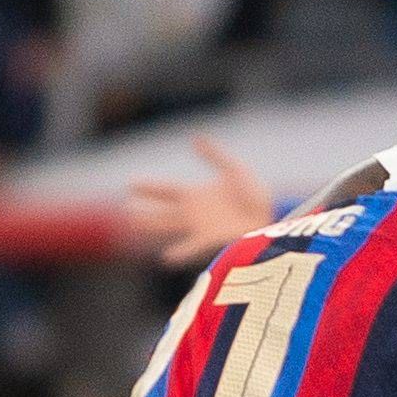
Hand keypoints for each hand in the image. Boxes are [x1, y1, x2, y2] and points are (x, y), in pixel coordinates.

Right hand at [126, 136, 275, 267]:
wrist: (271, 212)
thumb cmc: (254, 193)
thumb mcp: (233, 169)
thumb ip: (214, 155)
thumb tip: (195, 138)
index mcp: (195, 195)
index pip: (165, 190)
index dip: (148, 188)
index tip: (129, 184)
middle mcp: (193, 213)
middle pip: (162, 213)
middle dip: (144, 213)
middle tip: (125, 213)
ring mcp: (200, 227)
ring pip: (170, 227)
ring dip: (153, 227)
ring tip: (135, 227)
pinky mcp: (212, 239)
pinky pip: (191, 246)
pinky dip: (179, 252)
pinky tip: (166, 257)